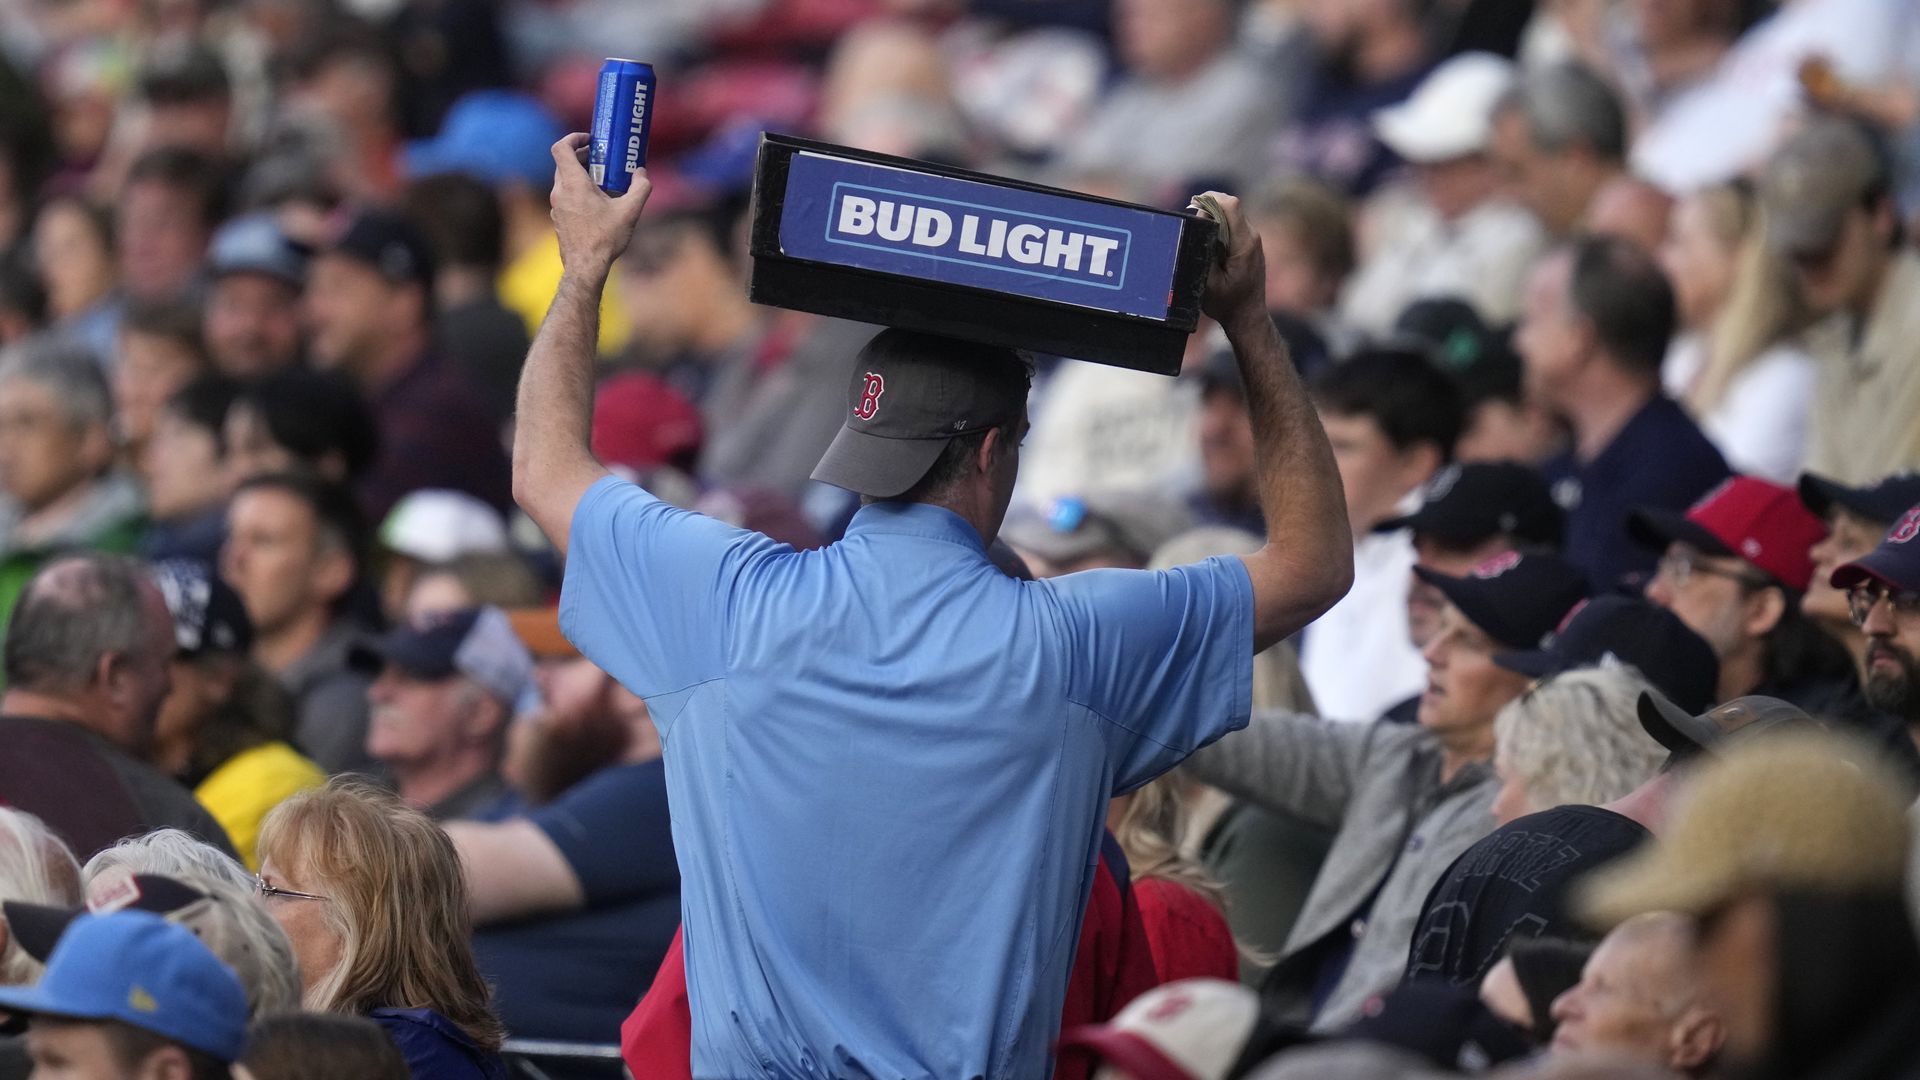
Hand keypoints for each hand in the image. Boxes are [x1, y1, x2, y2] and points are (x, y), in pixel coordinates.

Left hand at [549, 133, 651, 275]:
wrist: (586, 267)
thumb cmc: (605, 238)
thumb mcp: (630, 211)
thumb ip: (640, 188)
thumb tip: (642, 173)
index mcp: (573, 183)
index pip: (561, 148)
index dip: (573, 138)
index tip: (589, 140)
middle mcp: (560, 191)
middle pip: (564, 163)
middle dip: (582, 156)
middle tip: (600, 158)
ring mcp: (556, 206)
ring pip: (564, 180)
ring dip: (580, 175)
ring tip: (601, 182)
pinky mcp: (558, 218)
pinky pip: (565, 196)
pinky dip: (577, 191)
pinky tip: (595, 204)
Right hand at [1191, 191, 1266, 330]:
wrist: (1248, 316)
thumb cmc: (1227, 304)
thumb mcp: (1208, 282)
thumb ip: (1203, 251)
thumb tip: (1199, 223)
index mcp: (1243, 244)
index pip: (1231, 206)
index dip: (1210, 200)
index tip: (1193, 208)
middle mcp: (1252, 237)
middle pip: (1231, 206)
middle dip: (1209, 206)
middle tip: (1190, 218)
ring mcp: (1253, 240)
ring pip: (1232, 214)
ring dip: (1214, 216)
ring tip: (1197, 229)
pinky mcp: (1250, 244)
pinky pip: (1233, 224)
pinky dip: (1219, 225)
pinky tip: (1207, 239)